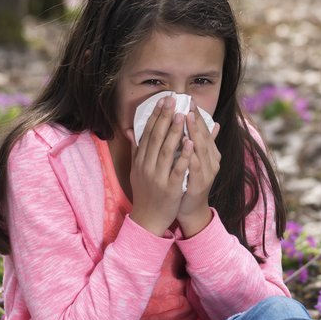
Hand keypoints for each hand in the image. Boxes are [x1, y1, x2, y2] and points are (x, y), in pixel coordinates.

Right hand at [126, 96, 188, 235]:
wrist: (148, 219)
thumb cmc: (145, 193)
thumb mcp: (136, 170)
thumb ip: (136, 150)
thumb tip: (130, 130)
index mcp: (140, 161)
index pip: (147, 134)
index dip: (155, 116)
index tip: (163, 100)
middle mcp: (147, 166)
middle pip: (156, 138)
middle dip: (165, 118)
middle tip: (173, 101)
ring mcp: (158, 177)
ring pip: (166, 151)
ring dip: (175, 132)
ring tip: (182, 116)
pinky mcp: (170, 188)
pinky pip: (177, 170)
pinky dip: (183, 156)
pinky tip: (190, 143)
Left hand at [177, 104, 220, 237]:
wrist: (190, 209)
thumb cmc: (188, 182)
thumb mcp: (195, 160)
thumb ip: (202, 142)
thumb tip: (215, 124)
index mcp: (210, 155)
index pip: (204, 131)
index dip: (198, 116)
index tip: (189, 100)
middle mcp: (212, 162)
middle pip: (204, 137)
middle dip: (196, 119)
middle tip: (189, 103)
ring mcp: (207, 173)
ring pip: (201, 149)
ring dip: (195, 132)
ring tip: (188, 117)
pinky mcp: (199, 184)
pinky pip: (195, 166)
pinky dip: (191, 154)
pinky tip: (187, 143)